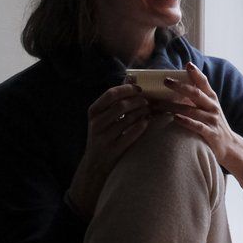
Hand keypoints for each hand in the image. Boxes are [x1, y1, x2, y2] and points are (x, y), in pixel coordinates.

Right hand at [68, 83, 151, 217]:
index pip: (110, 94)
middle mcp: (96, 124)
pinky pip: (130, 135)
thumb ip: (116, 99)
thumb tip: (132, 78)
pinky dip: (141, 126)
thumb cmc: (103, 135)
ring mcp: (103, 138)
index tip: (139, 90)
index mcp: (93, 112)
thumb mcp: (103, 117)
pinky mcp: (113, 150)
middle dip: (138, 102)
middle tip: (147, 102)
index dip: (127, 90)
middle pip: (121, 106)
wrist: (95, 164)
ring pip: (127, 120)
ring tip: (148, 111)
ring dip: (142, 113)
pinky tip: (146, 123)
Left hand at [166, 63, 242, 192]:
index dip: (196, 73)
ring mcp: (212, 120)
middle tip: (166, 81)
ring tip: (159, 104)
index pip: (204, 83)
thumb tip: (178, 86)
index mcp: (212, 99)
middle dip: (180, 86)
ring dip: (174, 106)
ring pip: (192, 111)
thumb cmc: (214, 124)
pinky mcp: (211, 133)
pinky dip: (186, 122)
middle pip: (196, 94)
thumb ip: (198, 98)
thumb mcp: (209, 108)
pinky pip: (197, 126)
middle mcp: (213, 107)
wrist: (230, 146)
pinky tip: (175, 119)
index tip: (188, 64)